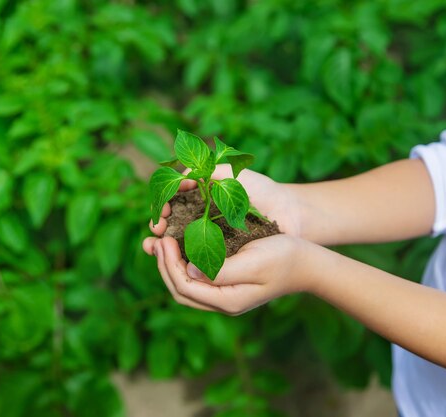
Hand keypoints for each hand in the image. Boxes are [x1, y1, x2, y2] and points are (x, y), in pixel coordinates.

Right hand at [143, 164, 300, 252]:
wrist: (290, 212)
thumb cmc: (261, 190)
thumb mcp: (229, 174)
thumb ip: (203, 171)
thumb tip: (177, 178)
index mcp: (199, 198)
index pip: (171, 203)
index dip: (162, 207)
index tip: (162, 211)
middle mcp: (200, 219)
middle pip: (170, 224)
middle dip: (159, 227)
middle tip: (157, 231)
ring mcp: (210, 239)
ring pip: (179, 244)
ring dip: (164, 246)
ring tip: (156, 246)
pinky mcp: (220, 256)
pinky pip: (197, 259)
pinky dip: (183, 260)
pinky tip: (176, 261)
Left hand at [148, 234, 310, 314]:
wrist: (308, 263)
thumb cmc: (284, 258)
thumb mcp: (254, 262)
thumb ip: (221, 270)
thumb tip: (190, 270)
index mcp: (226, 300)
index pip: (184, 287)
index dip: (168, 264)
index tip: (165, 240)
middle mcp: (222, 301)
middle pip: (180, 290)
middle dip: (163, 265)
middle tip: (157, 240)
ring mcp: (223, 294)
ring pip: (185, 286)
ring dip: (169, 265)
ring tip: (161, 242)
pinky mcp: (226, 283)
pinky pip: (196, 278)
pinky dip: (182, 263)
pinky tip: (179, 245)